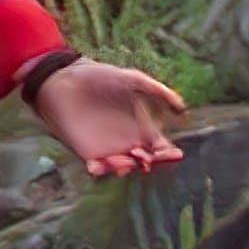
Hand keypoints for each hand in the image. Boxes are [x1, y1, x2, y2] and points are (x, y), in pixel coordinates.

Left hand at [30, 60, 186, 180]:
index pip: (161, 149)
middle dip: (148, 163)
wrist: (66, 79)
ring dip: (124, 168)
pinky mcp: (87, 154)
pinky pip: (96, 169)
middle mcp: (128, 143)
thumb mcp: (132, 80)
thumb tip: (181, 107)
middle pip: (144, 162)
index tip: (173, 153)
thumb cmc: (101, 77)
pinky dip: (98, 171)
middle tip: (146, 158)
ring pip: (122, 168)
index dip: (169, 154)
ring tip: (123, 161)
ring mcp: (108, 150)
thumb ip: (156, 91)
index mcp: (142, 129)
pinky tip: (96, 166)